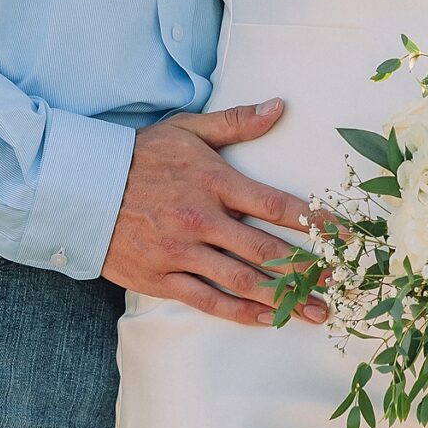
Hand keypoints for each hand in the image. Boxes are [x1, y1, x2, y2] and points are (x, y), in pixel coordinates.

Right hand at [103, 100, 326, 328]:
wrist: (82, 187)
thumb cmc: (142, 155)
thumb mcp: (188, 129)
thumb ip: (237, 122)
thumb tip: (280, 107)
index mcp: (214, 181)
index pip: (277, 205)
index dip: (316, 222)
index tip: (345, 236)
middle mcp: (202, 219)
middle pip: (266, 251)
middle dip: (307, 270)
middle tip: (339, 284)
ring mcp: (182, 252)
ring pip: (242, 282)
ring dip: (282, 299)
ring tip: (314, 312)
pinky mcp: (162, 277)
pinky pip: (207, 301)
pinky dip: (239, 313)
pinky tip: (265, 320)